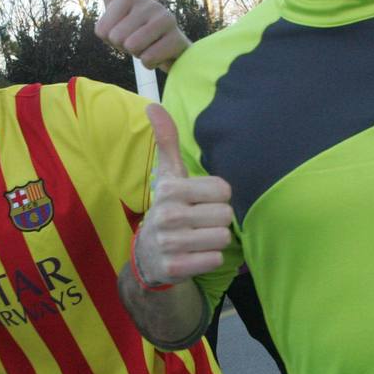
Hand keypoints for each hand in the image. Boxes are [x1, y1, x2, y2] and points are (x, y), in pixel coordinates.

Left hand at [92, 0, 189, 68]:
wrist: (168, 48)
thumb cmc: (137, 27)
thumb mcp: (116, 6)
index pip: (103, 29)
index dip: (110, 38)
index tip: (123, 31)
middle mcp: (150, 3)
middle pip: (117, 38)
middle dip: (124, 47)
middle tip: (137, 40)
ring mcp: (166, 19)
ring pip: (132, 47)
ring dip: (137, 54)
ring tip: (147, 45)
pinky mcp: (177, 39)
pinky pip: (147, 58)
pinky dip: (149, 62)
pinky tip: (158, 54)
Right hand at [132, 104, 233, 285]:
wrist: (147, 255)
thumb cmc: (167, 207)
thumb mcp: (167, 175)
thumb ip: (166, 141)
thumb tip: (153, 106)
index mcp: (169, 190)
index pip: (224, 190)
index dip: (218, 196)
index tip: (200, 200)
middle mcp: (167, 215)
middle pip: (225, 215)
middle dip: (217, 219)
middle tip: (199, 221)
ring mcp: (169, 243)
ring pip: (222, 238)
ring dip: (215, 240)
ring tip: (197, 237)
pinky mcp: (174, 267)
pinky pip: (214, 260)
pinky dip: (210, 259)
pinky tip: (195, 254)